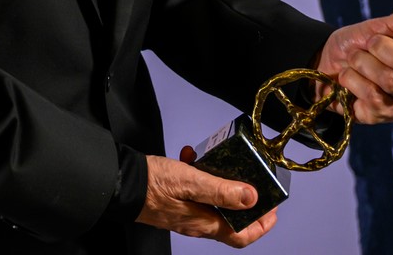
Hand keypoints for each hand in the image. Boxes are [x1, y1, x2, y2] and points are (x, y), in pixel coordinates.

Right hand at [136, 148, 275, 247]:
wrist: (119, 181)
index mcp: (204, 223)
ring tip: (213, 159)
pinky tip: (191, 156)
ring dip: (218, 180)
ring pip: (212, 201)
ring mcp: (185, 213)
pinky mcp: (174, 201)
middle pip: (230, 218)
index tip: (272, 209)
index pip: (242, 236)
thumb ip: (222, 189)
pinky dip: (197, 174)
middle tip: (248, 178)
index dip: (262, 225)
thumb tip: (252, 197)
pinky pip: (194, 191)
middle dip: (241, 197)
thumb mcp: (191, 181)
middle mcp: (197, 222)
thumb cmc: (151, 185)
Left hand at [316, 8, 392, 123]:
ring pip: (392, 82)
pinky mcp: (384, 115)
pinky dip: (353, 80)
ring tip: (355, 60)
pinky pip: (373, 97)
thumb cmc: (357, 43)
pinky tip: (348, 77)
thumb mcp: (378, 26)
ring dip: (363, 63)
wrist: (324, 62)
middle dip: (386, 50)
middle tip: (370, 43)